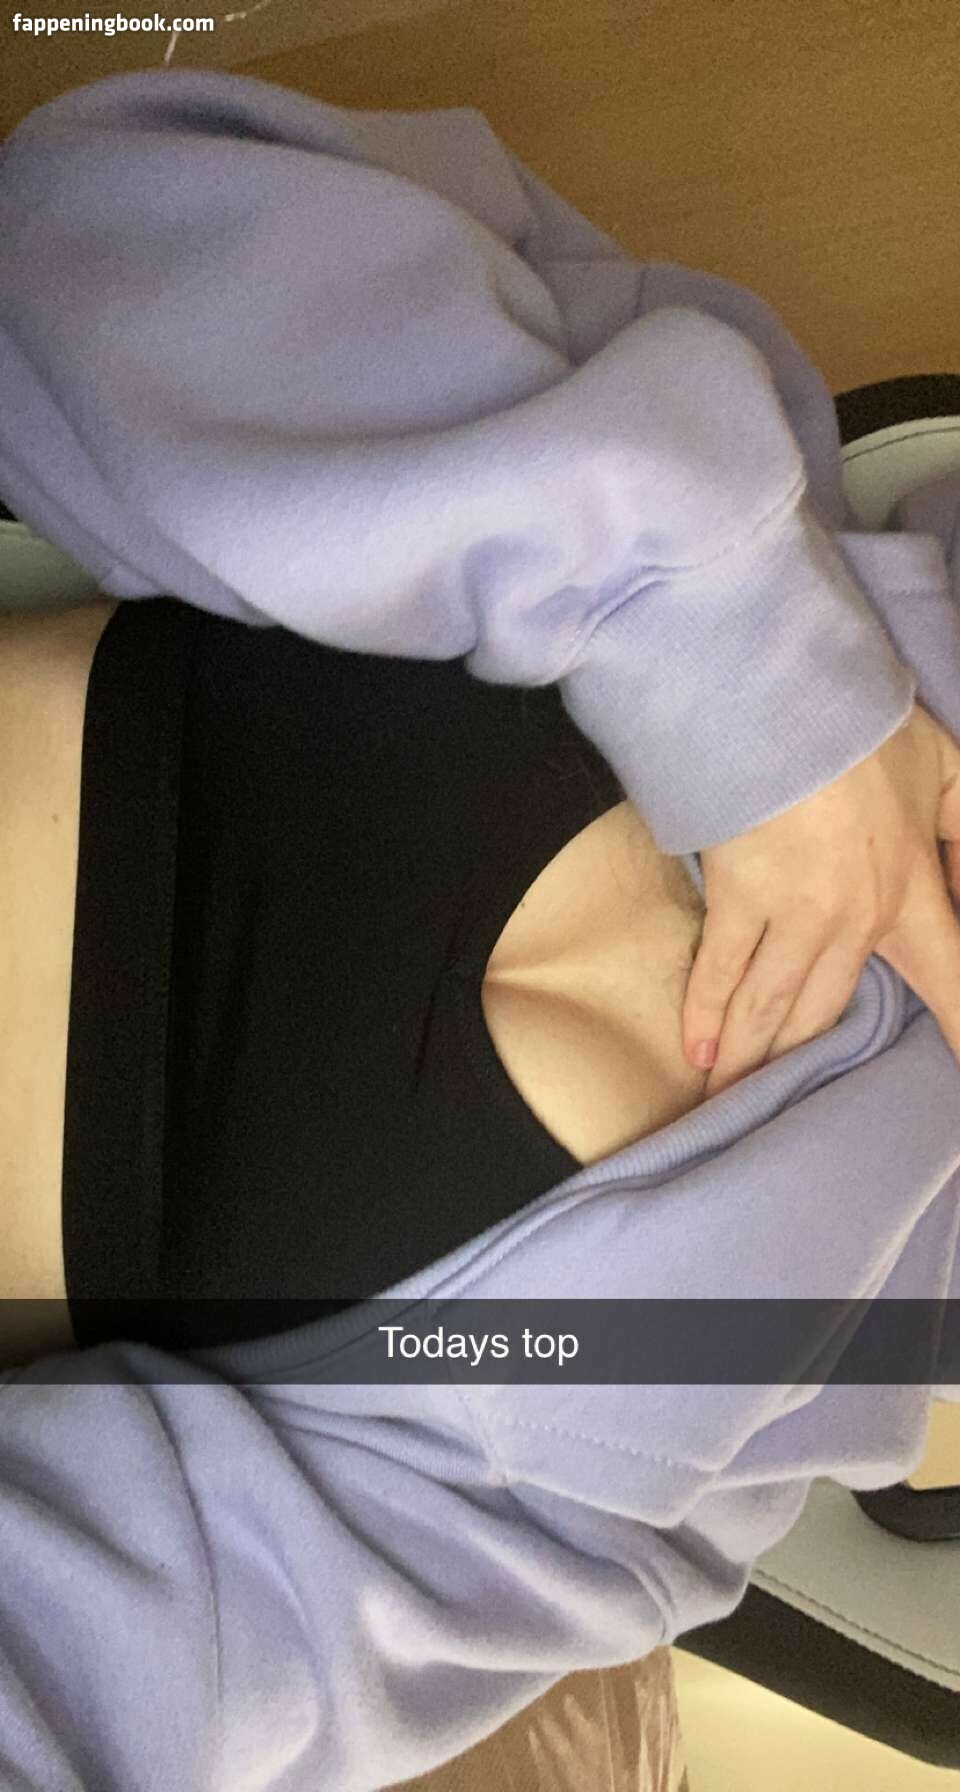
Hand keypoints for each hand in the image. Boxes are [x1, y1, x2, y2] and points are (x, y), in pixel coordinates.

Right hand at [680, 702, 959, 1096]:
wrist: (782, 694)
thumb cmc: (866, 724)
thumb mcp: (950, 771)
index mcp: (913, 889)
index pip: (951, 980)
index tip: (958, 1072)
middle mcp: (856, 919)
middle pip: (828, 1011)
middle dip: (802, 1065)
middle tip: (783, 1102)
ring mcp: (792, 913)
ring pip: (773, 1006)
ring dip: (750, 1058)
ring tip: (731, 1098)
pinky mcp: (738, 895)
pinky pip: (722, 969)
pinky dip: (706, 1015)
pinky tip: (698, 1053)